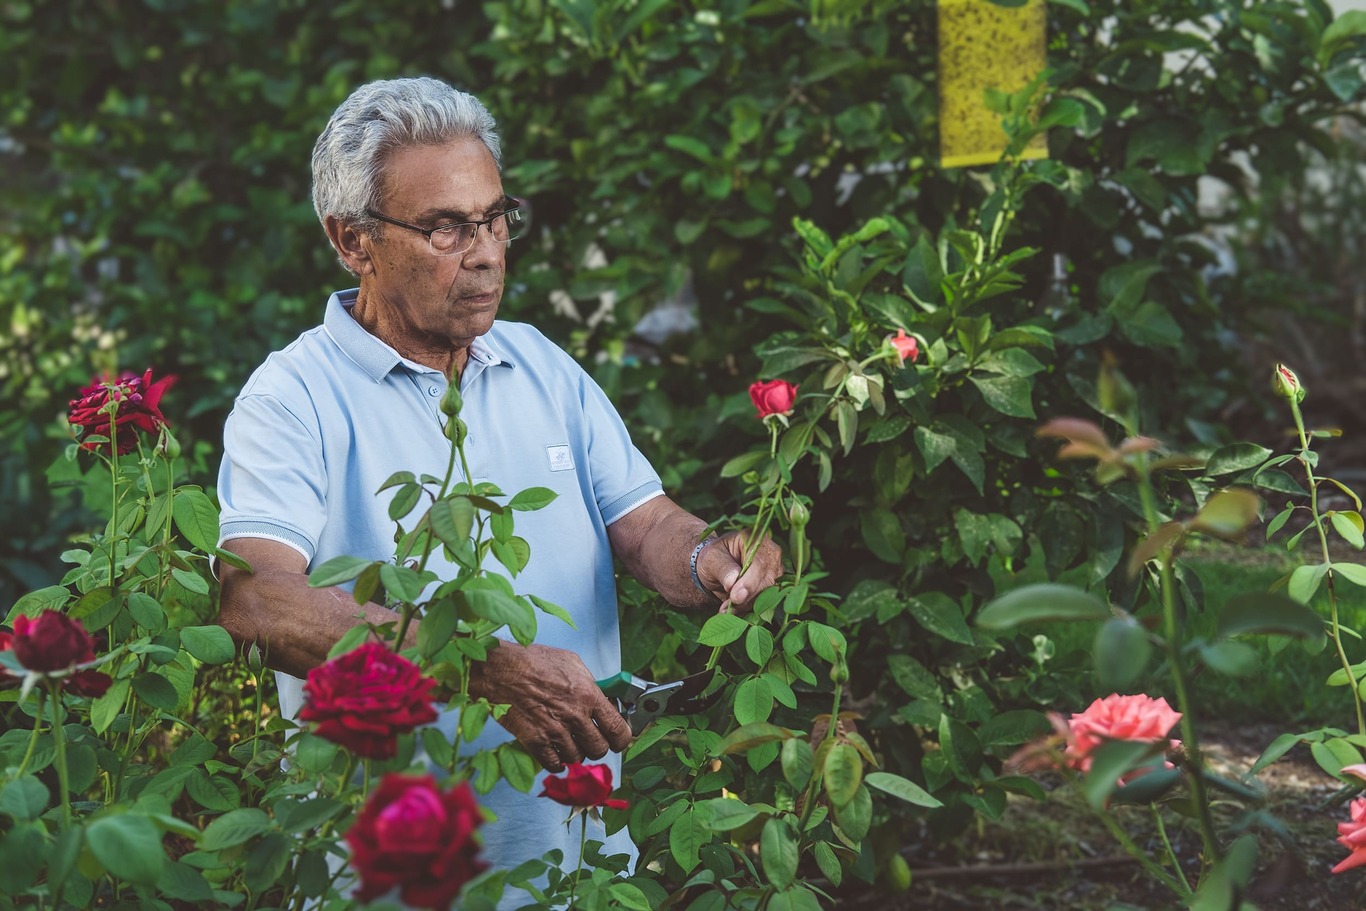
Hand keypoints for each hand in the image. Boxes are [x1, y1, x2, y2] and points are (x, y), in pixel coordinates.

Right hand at [467, 641, 631, 771]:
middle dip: (597, 746)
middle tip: (591, 739)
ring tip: (567, 739)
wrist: (500, 669)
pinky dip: (556, 761)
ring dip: (574, 751)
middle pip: (599, 749)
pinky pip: (555, 764)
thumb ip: (590, 683)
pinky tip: (553, 750)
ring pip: (577, 758)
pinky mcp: (535, 742)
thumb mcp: (571, 662)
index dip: (621, 738)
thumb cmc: (533, 661)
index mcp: (588, 694)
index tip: (619, 738)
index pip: (618, 730)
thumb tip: (603, 698)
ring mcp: (554, 731)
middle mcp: (574, 715)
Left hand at [697, 530, 782, 613]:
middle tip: (727, 607)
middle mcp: (770, 552)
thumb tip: (733, 582)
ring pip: (769, 593)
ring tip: (726, 609)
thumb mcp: (711, 559)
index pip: (759, 562)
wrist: (716, 567)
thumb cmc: (713, 558)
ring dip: (747, 605)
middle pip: (767, 580)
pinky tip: (733, 611)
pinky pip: (766, 600)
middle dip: (747, 597)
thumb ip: (723, 569)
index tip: (735, 597)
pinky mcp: (774, 584)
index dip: (749, 582)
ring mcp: (775, 568)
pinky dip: (749, 608)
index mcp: (755, 538)